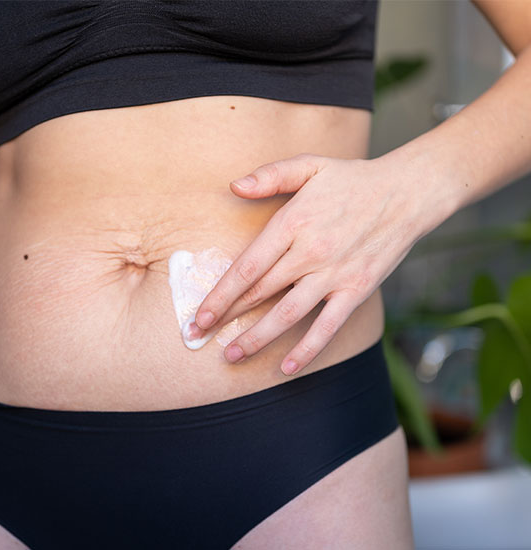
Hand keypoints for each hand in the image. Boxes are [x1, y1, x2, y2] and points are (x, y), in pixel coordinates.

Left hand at [190, 153, 440, 374]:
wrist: (409, 192)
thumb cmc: (352, 180)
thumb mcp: (310, 166)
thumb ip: (270, 176)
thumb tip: (234, 186)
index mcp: (292, 223)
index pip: (247, 266)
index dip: (220, 294)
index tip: (199, 315)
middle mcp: (310, 252)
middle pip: (260, 293)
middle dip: (226, 318)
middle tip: (198, 338)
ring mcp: (334, 274)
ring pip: (287, 314)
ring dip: (257, 338)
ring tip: (232, 356)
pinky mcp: (357, 289)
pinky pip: (328, 326)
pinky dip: (307, 348)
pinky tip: (286, 366)